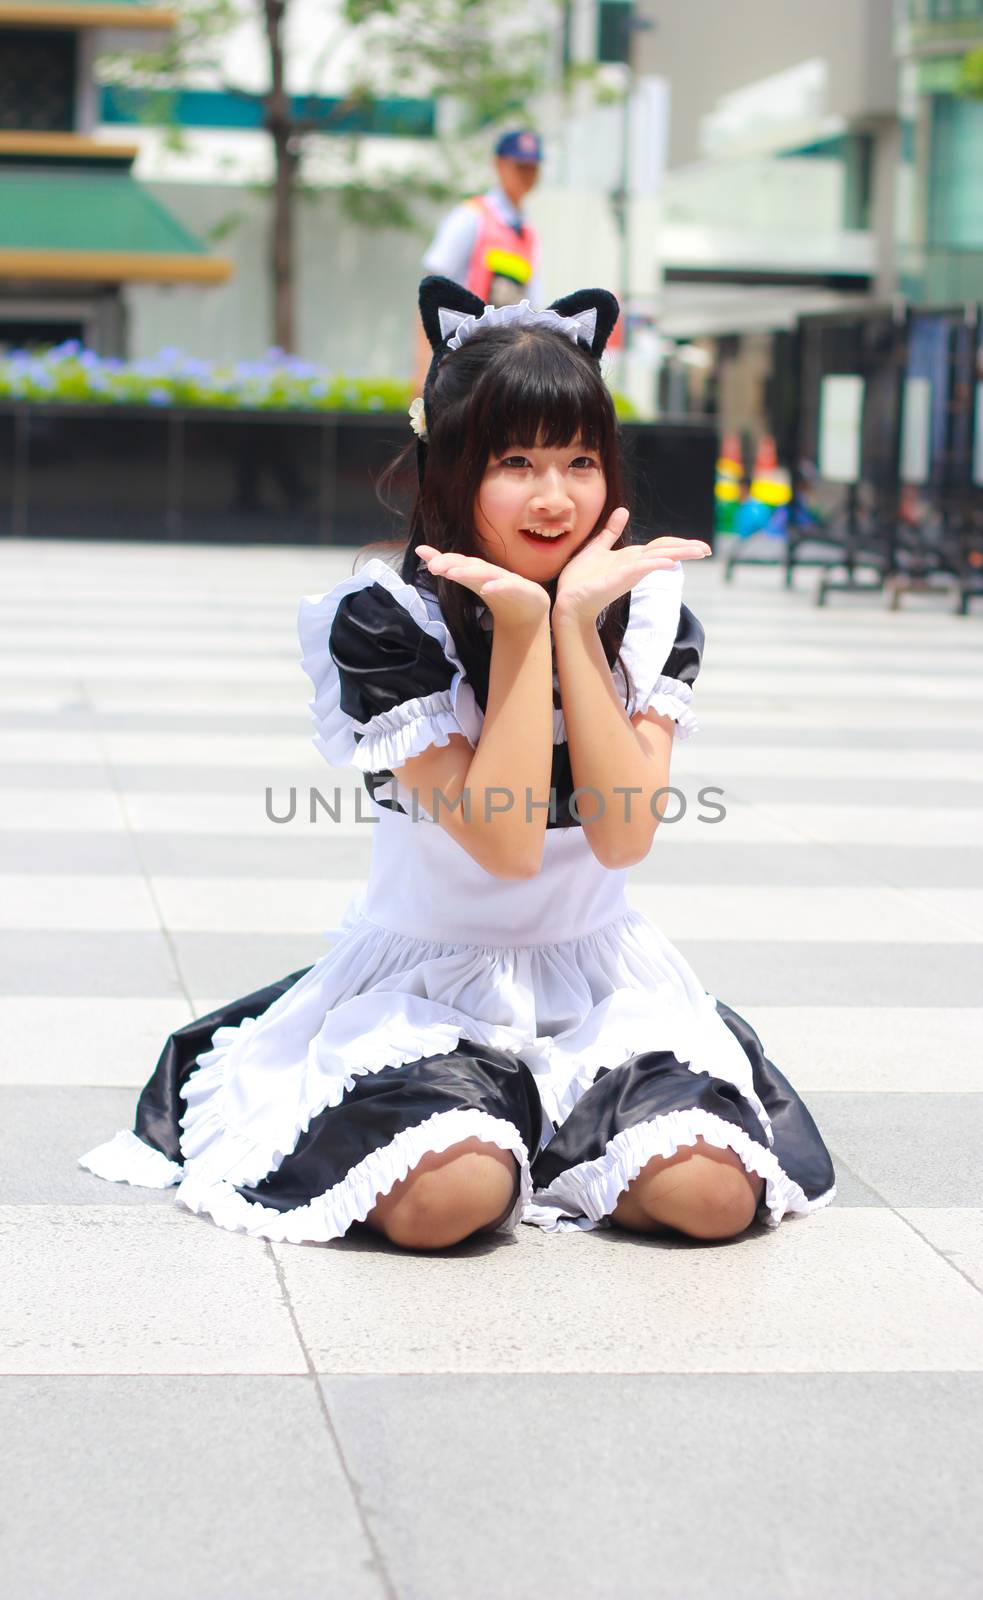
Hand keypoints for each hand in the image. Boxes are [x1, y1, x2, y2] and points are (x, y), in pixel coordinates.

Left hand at [415, 544, 549, 628]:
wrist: (529, 610)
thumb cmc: (498, 591)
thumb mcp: (470, 581)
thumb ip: (448, 567)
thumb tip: (421, 552)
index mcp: (478, 571)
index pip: (459, 562)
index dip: (444, 560)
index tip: (427, 562)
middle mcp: (491, 572)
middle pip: (471, 565)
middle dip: (453, 563)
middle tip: (435, 566)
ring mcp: (507, 579)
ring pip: (487, 573)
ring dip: (470, 572)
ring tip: (452, 574)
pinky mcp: (522, 589)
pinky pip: (509, 586)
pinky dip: (497, 586)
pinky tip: (486, 588)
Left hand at [552, 509, 709, 624]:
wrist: (568, 599)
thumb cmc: (581, 578)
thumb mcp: (598, 547)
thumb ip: (611, 531)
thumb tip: (623, 510)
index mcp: (632, 556)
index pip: (662, 546)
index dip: (680, 543)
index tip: (700, 546)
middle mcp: (635, 564)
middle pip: (666, 551)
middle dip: (687, 549)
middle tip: (708, 549)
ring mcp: (629, 572)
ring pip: (658, 558)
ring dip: (679, 554)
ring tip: (699, 551)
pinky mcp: (619, 580)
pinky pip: (640, 569)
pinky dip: (655, 564)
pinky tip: (669, 562)